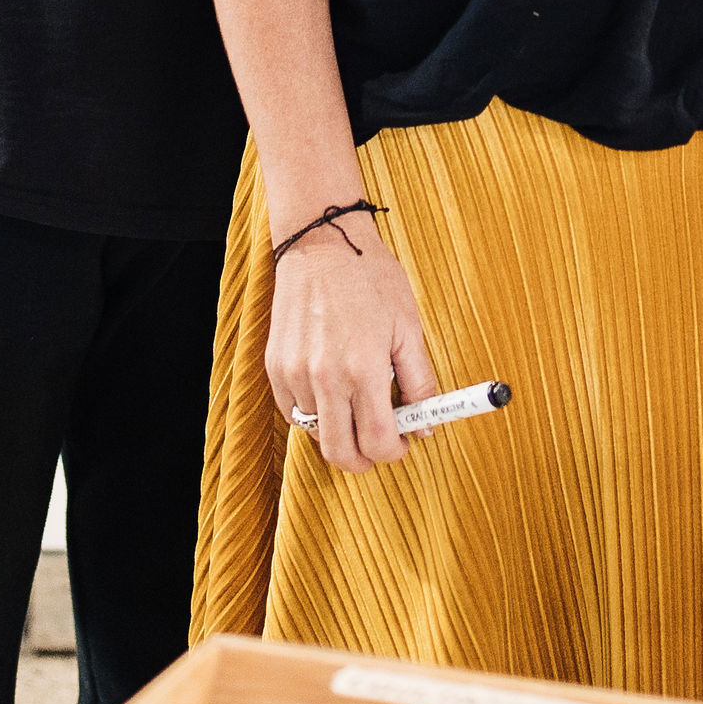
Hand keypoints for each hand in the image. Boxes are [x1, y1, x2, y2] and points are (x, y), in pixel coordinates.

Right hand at [264, 216, 440, 475]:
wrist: (323, 243)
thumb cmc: (371, 278)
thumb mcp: (409, 326)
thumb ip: (420, 381)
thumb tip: (427, 425)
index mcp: (364, 369)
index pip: (378, 441)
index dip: (395, 451)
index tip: (404, 443)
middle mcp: (325, 378)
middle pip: (341, 452)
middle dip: (364, 460)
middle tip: (379, 447)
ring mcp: (295, 373)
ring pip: (316, 433)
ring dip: (339, 432)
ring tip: (356, 407)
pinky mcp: (275, 367)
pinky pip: (293, 412)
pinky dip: (314, 414)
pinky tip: (331, 394)